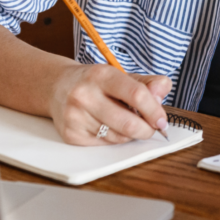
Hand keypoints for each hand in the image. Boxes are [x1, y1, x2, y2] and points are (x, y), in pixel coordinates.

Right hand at [49, 64, 171, 145]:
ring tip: (127, 121)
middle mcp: (85, 95)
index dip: (154, 110)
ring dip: (130, 134)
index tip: (162, 120)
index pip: (136, 94)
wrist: (57, 87)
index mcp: (101, 75)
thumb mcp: (121, 75)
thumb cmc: (95, 82)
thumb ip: (147, 83)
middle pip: (128, 123)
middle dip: (146, 130)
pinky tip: (109, 126)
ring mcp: (75, 116)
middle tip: (152, 128)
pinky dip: (114, 138)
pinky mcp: (71, 134)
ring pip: (118, 137)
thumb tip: (162, 93)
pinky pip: (105, 144)